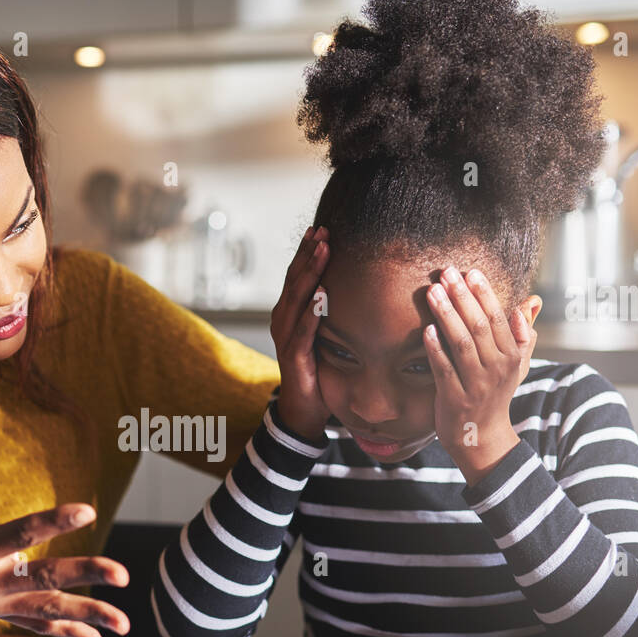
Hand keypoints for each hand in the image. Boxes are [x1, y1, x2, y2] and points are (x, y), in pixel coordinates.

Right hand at [0, 503, 129, 636]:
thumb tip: (11, 547)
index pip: (21, 532)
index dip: (54, 521)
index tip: (86, 512)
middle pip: (45, 578)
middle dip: (85, 575)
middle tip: (122, 575)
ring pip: (48, 609)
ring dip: (89, 614)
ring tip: (124, 624)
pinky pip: (36, 626)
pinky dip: (67, 632)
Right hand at [271, 225, 331, 442]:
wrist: (304, 408)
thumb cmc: (317, 368)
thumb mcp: (324, 334)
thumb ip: (331, 311)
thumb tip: (355, 286)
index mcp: (289, 312)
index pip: (297, 275)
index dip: (306, 252)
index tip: (320, 229)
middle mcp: (282, 319)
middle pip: (295, 280)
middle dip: (308, 254)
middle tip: (322, 231)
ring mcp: (285, 337)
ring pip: (297, 299)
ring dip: (310, 274)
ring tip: (322, 252)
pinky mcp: (293, 356)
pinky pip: (303, 331)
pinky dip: (312, 313)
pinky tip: (321, 296)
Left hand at [423, 266, 535, 485]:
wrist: (481, 436)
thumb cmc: (495, 393)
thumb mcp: (516, 364)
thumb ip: (523, 333)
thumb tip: (530, 302)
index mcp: (512, 356)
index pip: (499, 319)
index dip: (484, 294)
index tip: (470, 271)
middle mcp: (497, 369)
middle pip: (480, 327)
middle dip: (462, 297)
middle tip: (446, 273)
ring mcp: (476, 385)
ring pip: (461, 344)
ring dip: (446, 315)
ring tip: (432, 292)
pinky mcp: (455, 399)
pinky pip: (444, 369)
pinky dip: (435, 349)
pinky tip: (426, 329)